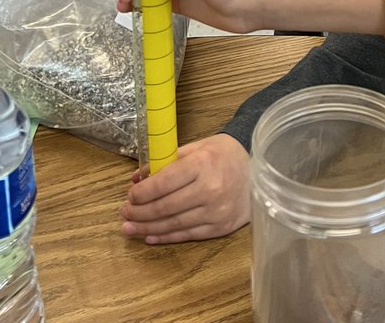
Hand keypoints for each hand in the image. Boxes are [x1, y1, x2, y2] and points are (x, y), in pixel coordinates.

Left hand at [120, 134, 249, 242]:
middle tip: (124, 214)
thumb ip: (168, 160)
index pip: (164, 182)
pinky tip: (151, 237)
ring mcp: (216, 211)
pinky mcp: (220, 227)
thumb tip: (138, 177)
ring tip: (130, 228)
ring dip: (148, 228)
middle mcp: (209, 189)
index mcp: (202, 164)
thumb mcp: (197, 147)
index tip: (130, 196)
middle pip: (165, 206)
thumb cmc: (224, 154)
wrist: (260, 171)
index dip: (143, 193)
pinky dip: (166, 237)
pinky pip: (188, 235)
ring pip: (173, 224)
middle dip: (140, 213)